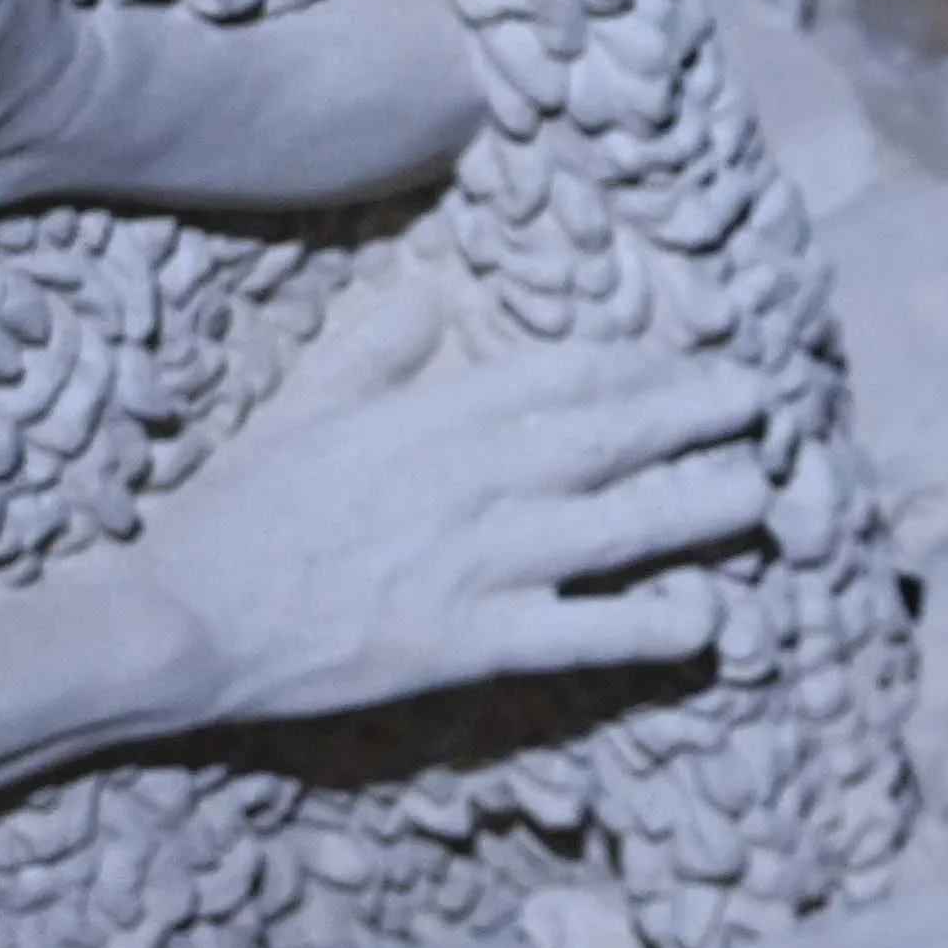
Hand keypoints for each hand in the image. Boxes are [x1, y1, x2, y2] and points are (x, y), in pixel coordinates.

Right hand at [121, 282, 780, 725]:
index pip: (557, 376)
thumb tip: (421, 302)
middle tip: (762, 396)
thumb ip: (368, 354)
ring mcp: (472, 565)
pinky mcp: (465, 645)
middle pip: (606, 437)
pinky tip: (706, 621)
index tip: (685, 357)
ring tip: (763, 489)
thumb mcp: (297, 410)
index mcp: (425, 418)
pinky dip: (645, 626)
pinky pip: (579, 634)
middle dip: (692, 413)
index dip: (634, 366)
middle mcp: (466, 482)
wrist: (183, 623)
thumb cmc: (233, 518)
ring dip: (696, 505)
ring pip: (613, 526)